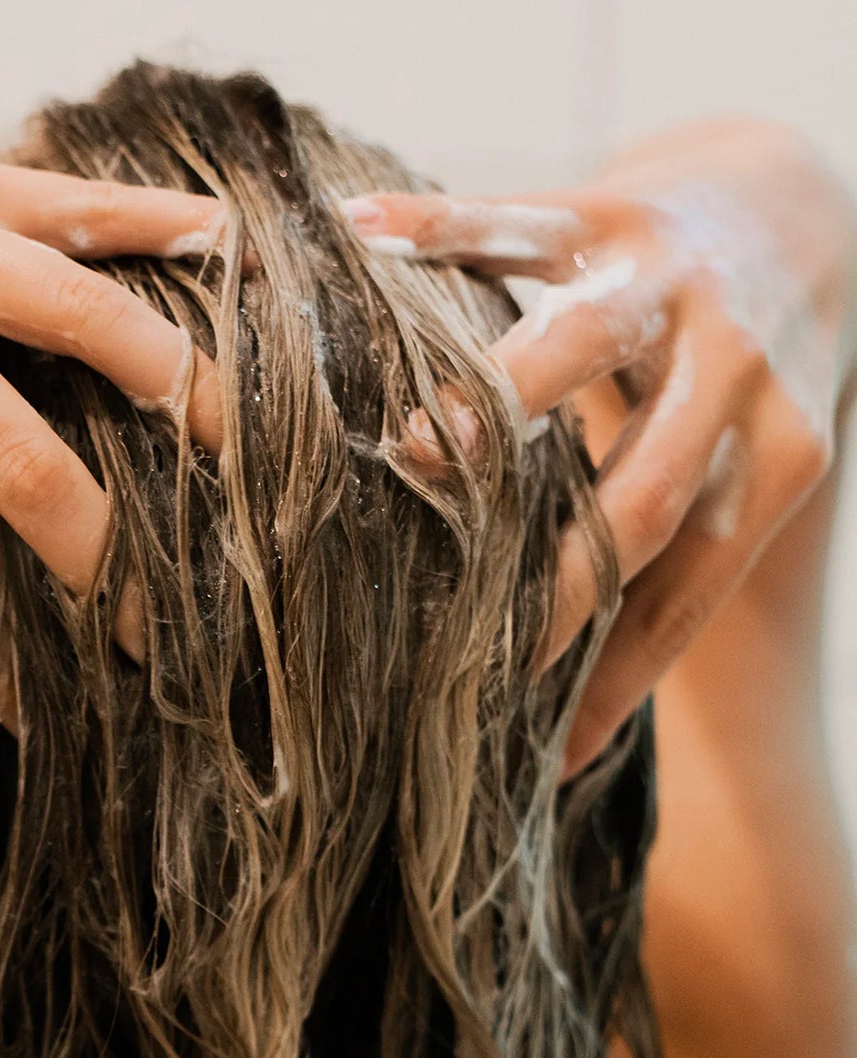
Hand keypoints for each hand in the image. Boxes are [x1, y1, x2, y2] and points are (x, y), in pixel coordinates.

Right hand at [343, 119, 856, 771]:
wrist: (795, 202)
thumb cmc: (745, 376)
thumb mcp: (748, 467)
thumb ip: (673, 559)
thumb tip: (583, 722)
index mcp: (774, 456)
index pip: (686, 592)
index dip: (618, 680)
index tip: (550, 757)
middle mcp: (734, 371)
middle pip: (634, 498)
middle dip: (548, 581)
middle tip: (463, 647)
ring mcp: (667, 283)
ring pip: (574, 347)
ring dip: (488, 400)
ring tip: (410, 453)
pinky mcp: (609, 206)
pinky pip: (514, 219)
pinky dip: (434, 229)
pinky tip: (358, 240)